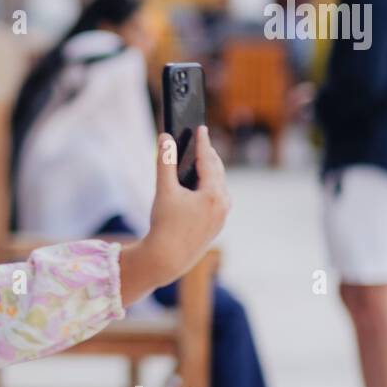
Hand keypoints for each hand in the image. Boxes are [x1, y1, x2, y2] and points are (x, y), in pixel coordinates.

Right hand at [119, 126, 230, 305]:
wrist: (168, 259)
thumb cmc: (164, 225)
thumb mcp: (164, 190)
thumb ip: (165, 161)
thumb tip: (165, 137)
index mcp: (213, 193)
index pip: (208, 160)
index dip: (202, 142)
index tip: (201, 127)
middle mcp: (223, 203)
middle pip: (217, 171)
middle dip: (208, 155)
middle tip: (202, 140)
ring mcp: (222, 215)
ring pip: (219, 185)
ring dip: (210, 171)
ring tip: (203, 159)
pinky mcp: (217, 224)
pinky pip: (217, 198)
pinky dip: (210, 186)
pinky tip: (202, 185)